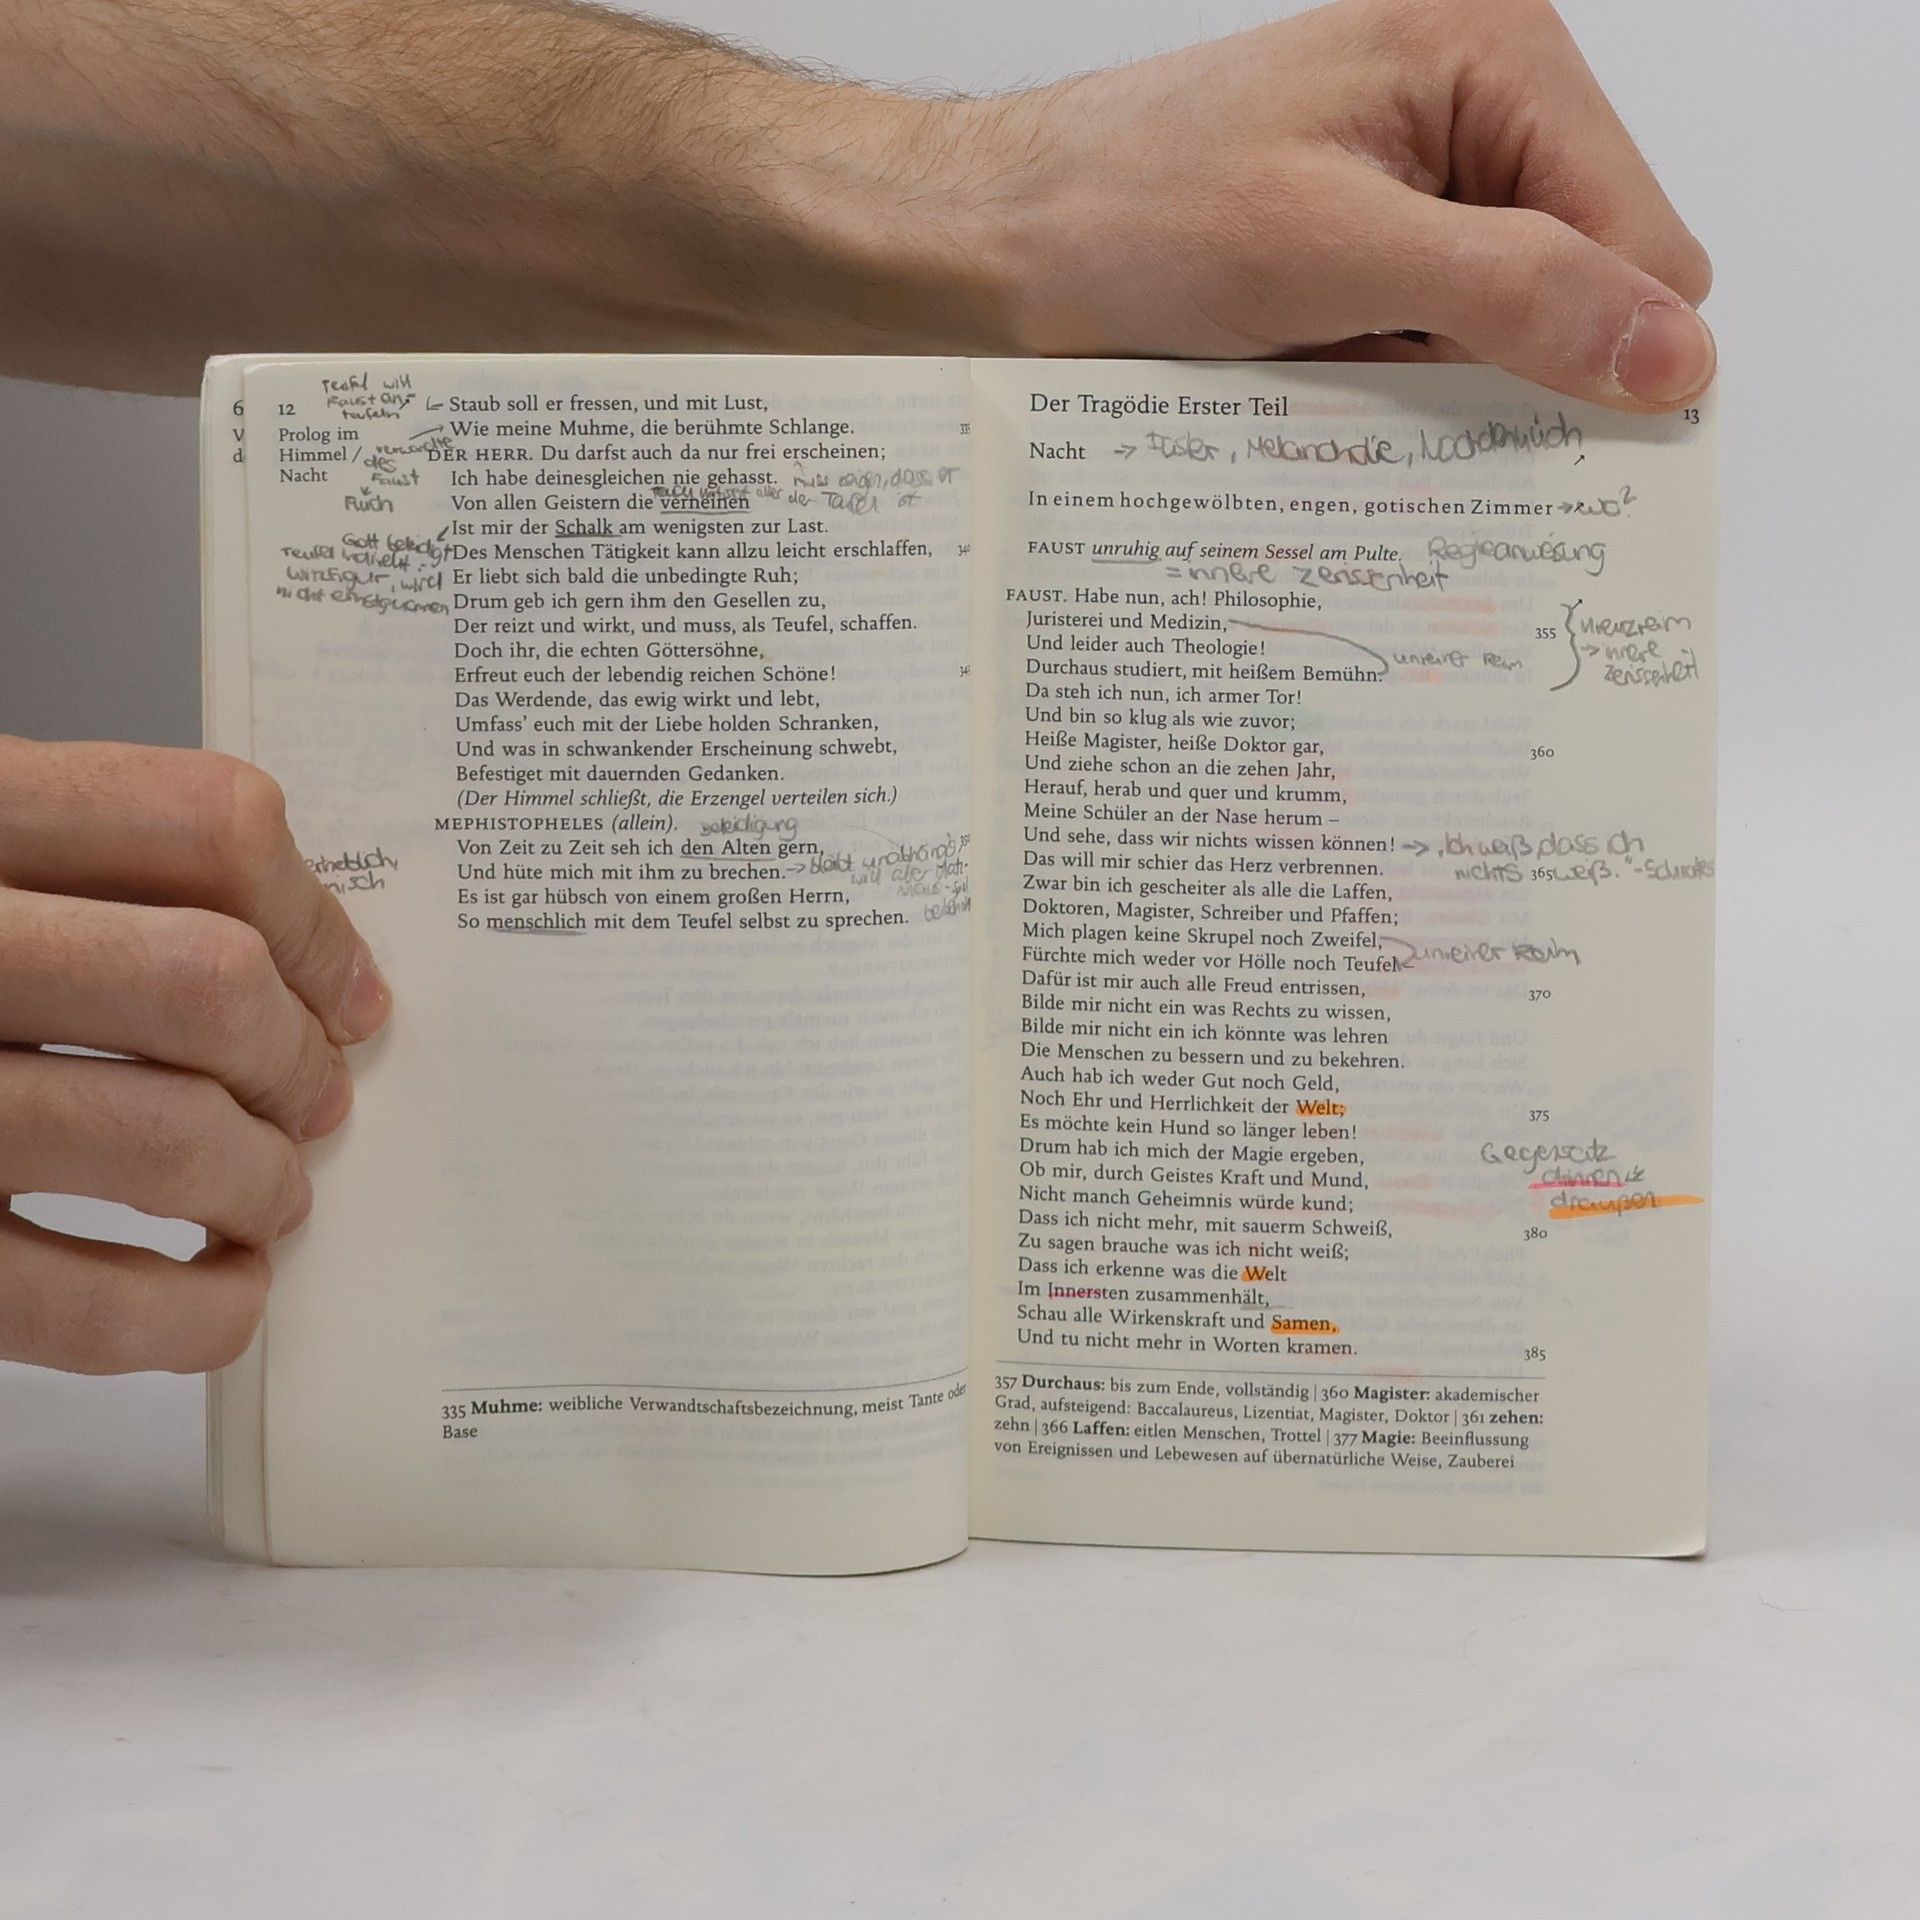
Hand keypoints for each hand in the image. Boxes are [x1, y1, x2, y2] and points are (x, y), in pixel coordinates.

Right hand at [0, 738, 389, 1372]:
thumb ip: (90, 878)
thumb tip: (312, 975)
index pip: (204, 825)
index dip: (315, 923)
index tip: (349, 995)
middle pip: (207, 982)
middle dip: (294, 1061)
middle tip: (312, 1103)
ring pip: (170, 1137)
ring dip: (260, 1182)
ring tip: (265, 1196)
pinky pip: (90, 1306)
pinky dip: (200, 1314)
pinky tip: (218, 1291)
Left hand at [944, 0, 1714, 408]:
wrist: (999, 244)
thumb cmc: (1126, 212)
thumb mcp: (1330, 251)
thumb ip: (1513, 293)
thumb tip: (1673, 354)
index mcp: (1496, 58)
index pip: (1647, 243)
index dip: (1598, 348)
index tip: (1513, 417)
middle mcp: (1478, 114)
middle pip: (1588, 295)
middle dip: (1507, 368)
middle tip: (1388, 386)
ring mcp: (1425, 191)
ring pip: (1511, 341)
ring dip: (1437, 391)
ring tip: (1331, 372)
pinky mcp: (1374, 258)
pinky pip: (1437, 356)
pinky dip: (1391, 395)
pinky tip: (1319, 384)